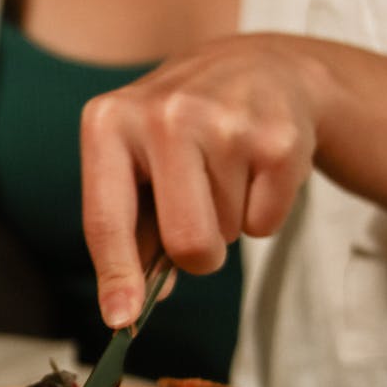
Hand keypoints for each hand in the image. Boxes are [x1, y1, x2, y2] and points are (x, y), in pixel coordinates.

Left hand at [80, 33, 324, 327]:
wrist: (258, 67)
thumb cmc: (181, 130)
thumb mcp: (136, 161)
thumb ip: (129, 232)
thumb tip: (129, 305)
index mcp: (109, 122)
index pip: (107, 218)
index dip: (116, 277)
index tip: (120, 320)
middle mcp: (164, 114)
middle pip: (186, 243)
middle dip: (197, 253)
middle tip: (199, 216)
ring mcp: (225, 122)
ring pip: (227, 234)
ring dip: (228, 219)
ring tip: (225, 169)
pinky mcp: (279, 138)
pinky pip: (267, 224)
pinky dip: (263, 211)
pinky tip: (256, 166)